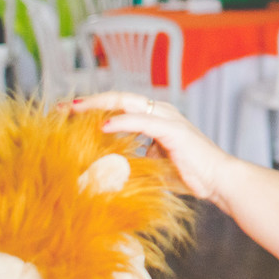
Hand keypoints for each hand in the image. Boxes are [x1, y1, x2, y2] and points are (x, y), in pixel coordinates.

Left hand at [69, 92, 230, 200]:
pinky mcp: (173, 129)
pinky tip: (102, 126)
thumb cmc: (189, 175)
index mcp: (153, 117)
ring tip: (74, 110)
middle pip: (117, 97)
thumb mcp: (152, 165)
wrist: (218, 180)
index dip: (92, 107)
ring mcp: (166, 117)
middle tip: (60, 107)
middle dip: (87, 101)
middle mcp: (159, 111)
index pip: (117, 106)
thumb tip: (104, 167)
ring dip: (97, 105)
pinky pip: (142, 121)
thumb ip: (132, 159)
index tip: (66, 115)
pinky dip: (121, 122)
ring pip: (126, 102)